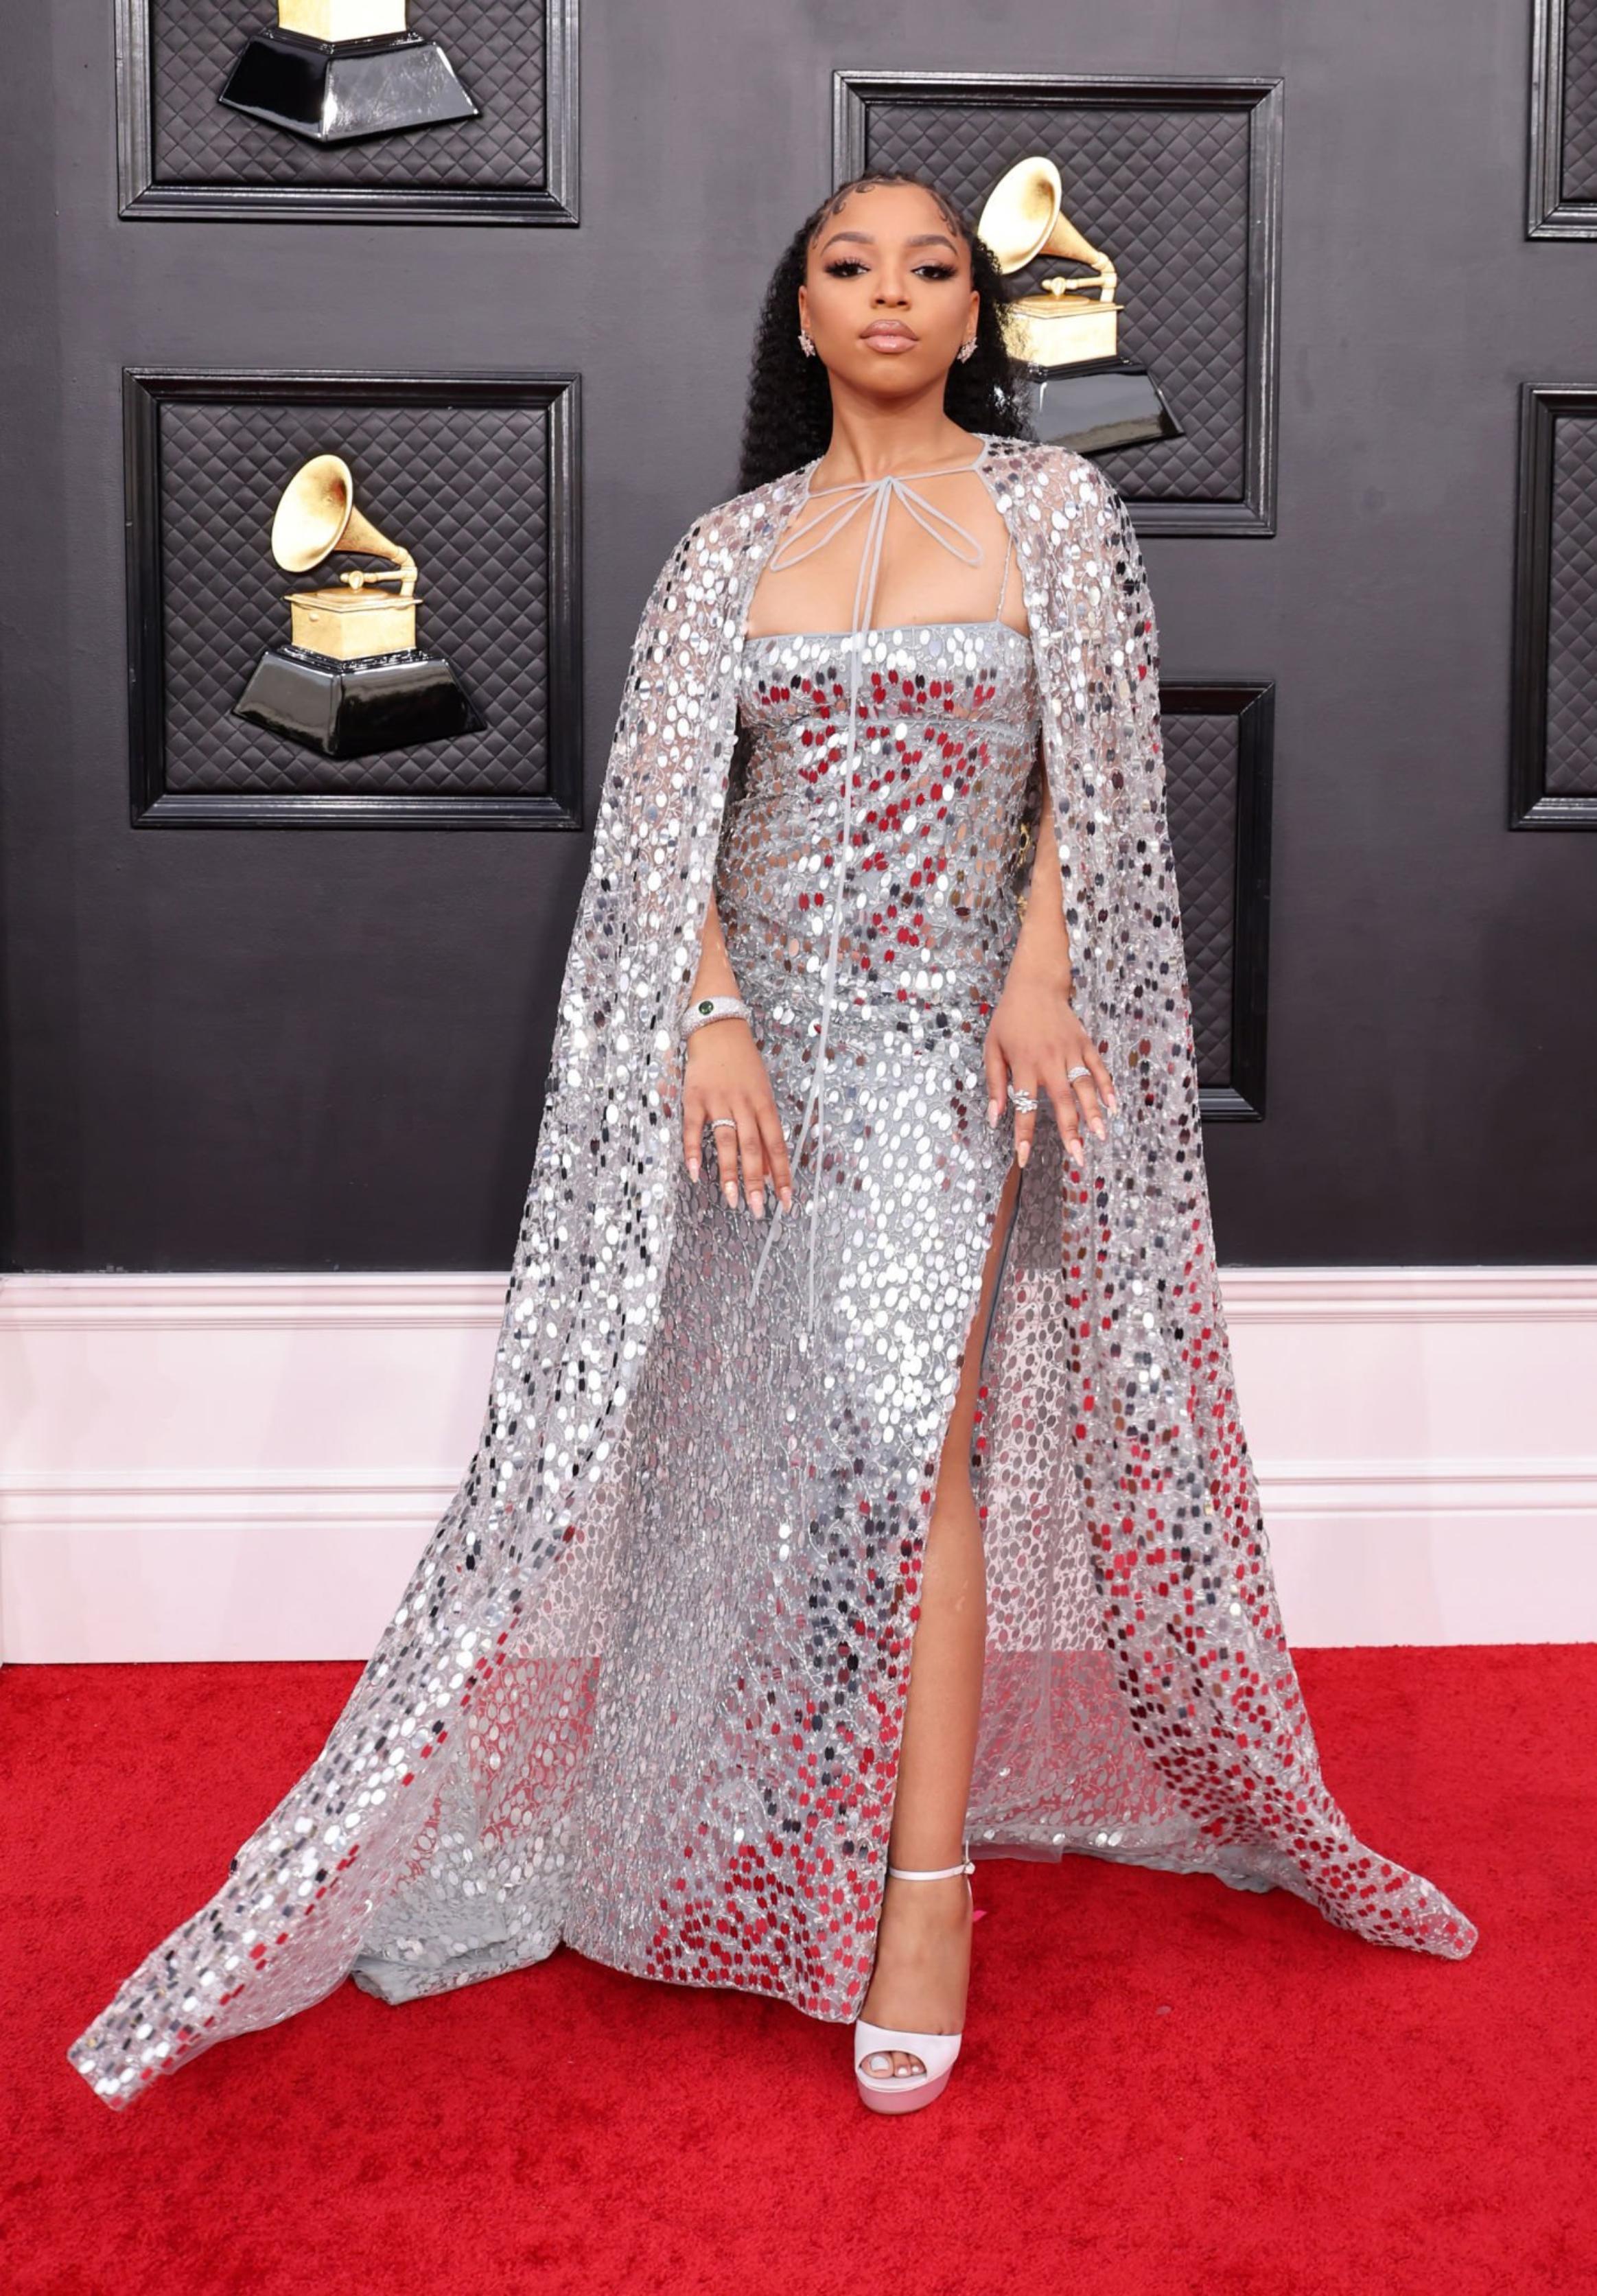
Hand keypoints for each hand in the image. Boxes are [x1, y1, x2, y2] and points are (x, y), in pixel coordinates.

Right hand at [682, 1018, 793, 1219]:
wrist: (719, 1028)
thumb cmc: (744, 1064)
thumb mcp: (761, 1092)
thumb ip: (764, 1128)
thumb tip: (770, 1167)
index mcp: (764, 1103)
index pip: (777, 1145)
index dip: (783, 1175)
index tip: (787, 1201)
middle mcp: (744, 1104)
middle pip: (753, 1148)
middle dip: (756, 1182)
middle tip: (758, 1210)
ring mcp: (718, 1101)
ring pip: (727, 1143)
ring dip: (729, 1174)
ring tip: (732, 1201)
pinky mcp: (694, 1098)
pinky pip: (694, 1129)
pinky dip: (694, 1152)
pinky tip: (695, 1174)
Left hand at [983, 951, 1117, 1170]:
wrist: (1035, 985)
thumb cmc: (1010, 1019)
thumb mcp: (992, 1049)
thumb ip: (996, 1084)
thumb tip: (995, 1118)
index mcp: (1024, 1064)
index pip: (1024, 1106)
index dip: (1024, 1134)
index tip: (1025, 1157)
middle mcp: (1049, 1060)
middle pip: (1062, 1101)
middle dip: (1070, 1131)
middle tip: (1077, 1157)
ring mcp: (1070, 1051)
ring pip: (1084, 1087)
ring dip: (1093, 1113)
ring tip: (1100, 1136)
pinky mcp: (1084, 1043)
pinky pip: (1098, 1068)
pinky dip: (1107, 1087)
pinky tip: (1114, 1107)